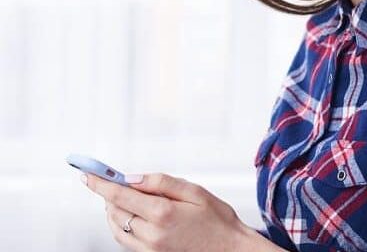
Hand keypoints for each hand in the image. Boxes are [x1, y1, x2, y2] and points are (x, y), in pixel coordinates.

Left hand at [83, 172, 249, 251]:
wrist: (229, 250)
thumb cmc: (217, 219)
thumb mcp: (194, 191)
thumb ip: (161, 182)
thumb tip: (132, 177)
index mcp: (163, 213)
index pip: (120, 195)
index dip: (100, 183)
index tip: (86, 174)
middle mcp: (151, 234)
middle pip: (114, 210)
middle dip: (107, 193)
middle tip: (109, 179)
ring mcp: (149, 248)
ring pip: (116, 226)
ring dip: (111, 209)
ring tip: (119, 195)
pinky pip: (124, 239)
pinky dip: (119, 224)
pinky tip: (127, 214)